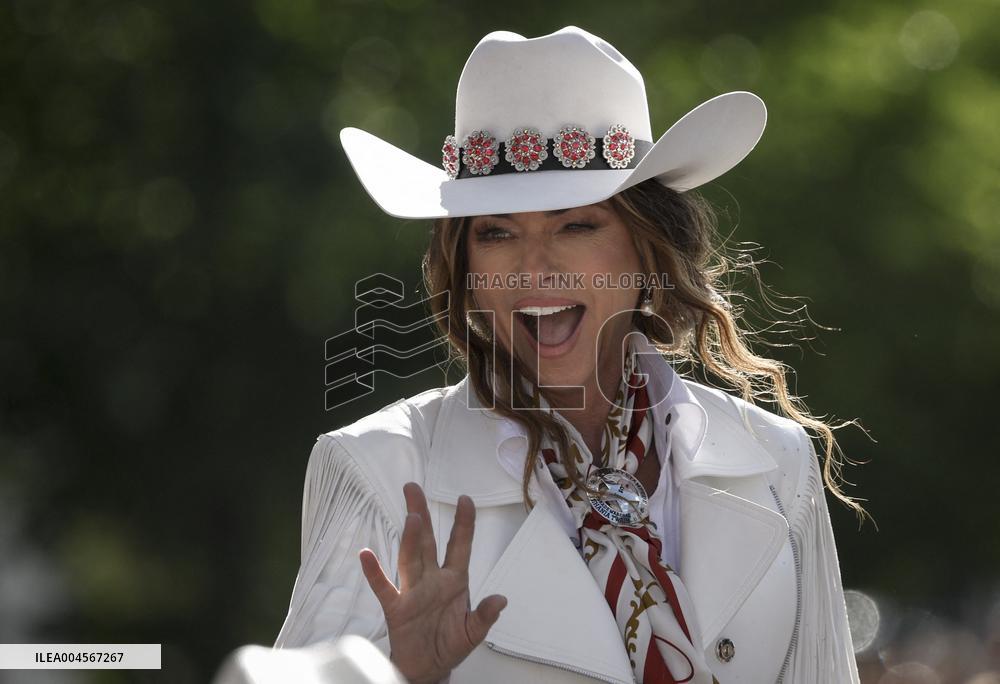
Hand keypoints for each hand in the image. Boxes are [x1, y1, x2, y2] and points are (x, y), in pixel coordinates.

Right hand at [359, 482, 506, 683]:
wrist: (428, 668)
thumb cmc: (449, 645)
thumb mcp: (473, 632)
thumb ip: (484, 616)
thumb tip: (500, 600)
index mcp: (455, 581)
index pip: (459, 545)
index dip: (463, 523)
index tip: (465, 499)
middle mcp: (432, 579)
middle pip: (426, 541)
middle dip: (421, 514)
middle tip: (413, 488)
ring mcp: (413, 591)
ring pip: (409, 558)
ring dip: (410, 538)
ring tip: (411, 517)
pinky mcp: (396, 607)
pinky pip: (384, 587)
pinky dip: (374, 573)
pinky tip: (366, 555)